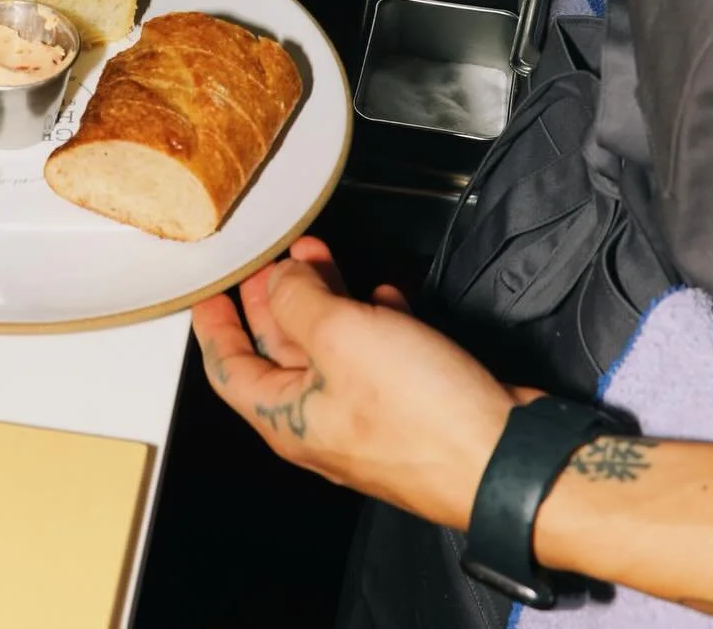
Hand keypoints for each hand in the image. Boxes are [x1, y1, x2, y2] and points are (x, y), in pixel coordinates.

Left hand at [190, 237, 518, 527]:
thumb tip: (282, 281)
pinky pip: (377, 356)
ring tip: (322, 255)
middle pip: (279, 354)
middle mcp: (322, 422)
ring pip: (331, 348)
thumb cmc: (421, 415)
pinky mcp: (410, 407)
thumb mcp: (341, 336)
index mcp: (288, 417)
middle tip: (272, 257)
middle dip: (275, 298)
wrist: (503, 456)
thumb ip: (299, 301)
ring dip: (325, 298)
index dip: (214, 324)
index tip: (209, 292)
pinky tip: (384, 294)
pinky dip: (373, 320)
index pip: (229, 368)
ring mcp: (368, 416)